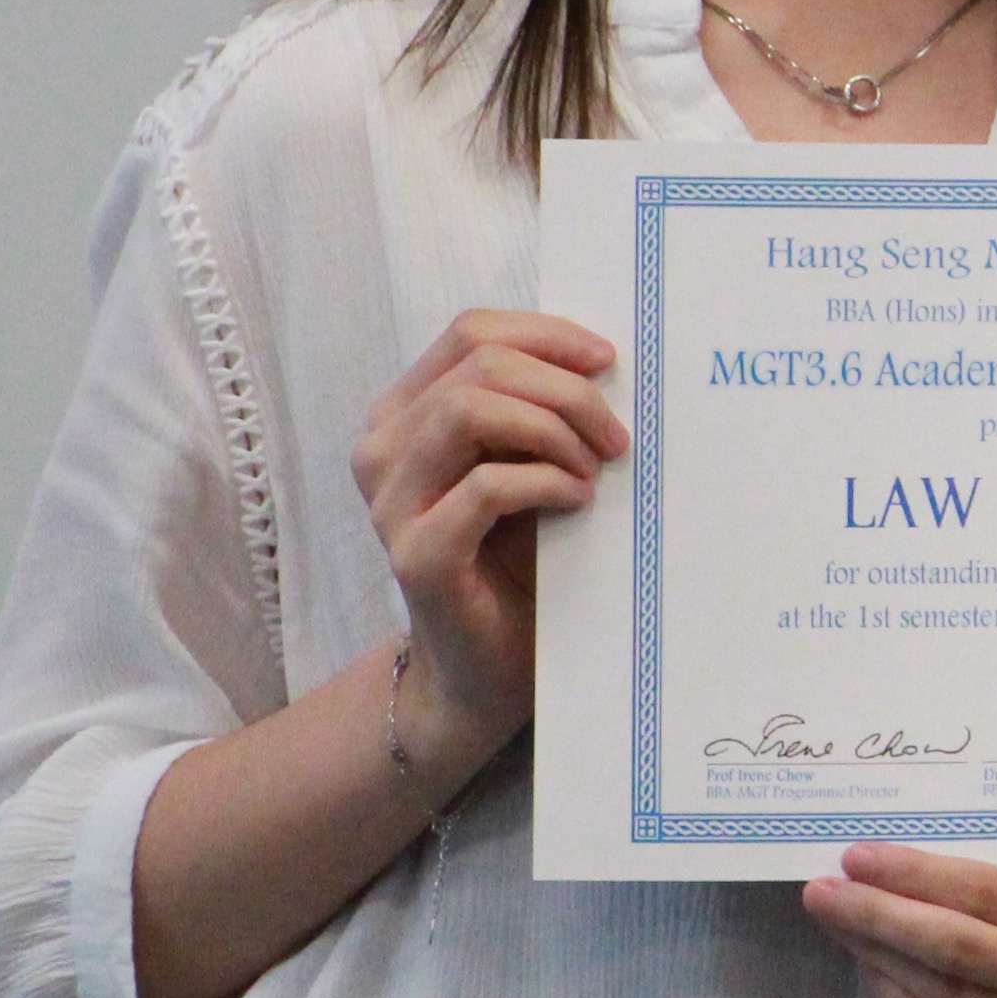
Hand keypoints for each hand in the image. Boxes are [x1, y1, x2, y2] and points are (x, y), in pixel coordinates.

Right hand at [347, 308, 621, 798]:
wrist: (487, 665)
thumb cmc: (515, 558)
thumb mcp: (524, 464)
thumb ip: (535, 409)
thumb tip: (601, 356)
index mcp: (403, 414)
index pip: (470, 332)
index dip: (545, 335)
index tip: (607, 360)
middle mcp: (381, 450)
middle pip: (478, 365)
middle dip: (563, 388)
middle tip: (615, 434)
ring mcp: (390, 503)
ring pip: (470, 412)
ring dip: (552, 429)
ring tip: (595, 466)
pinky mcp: (416, 555)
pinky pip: (485, 487)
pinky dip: (546, 482)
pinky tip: (578, 499)